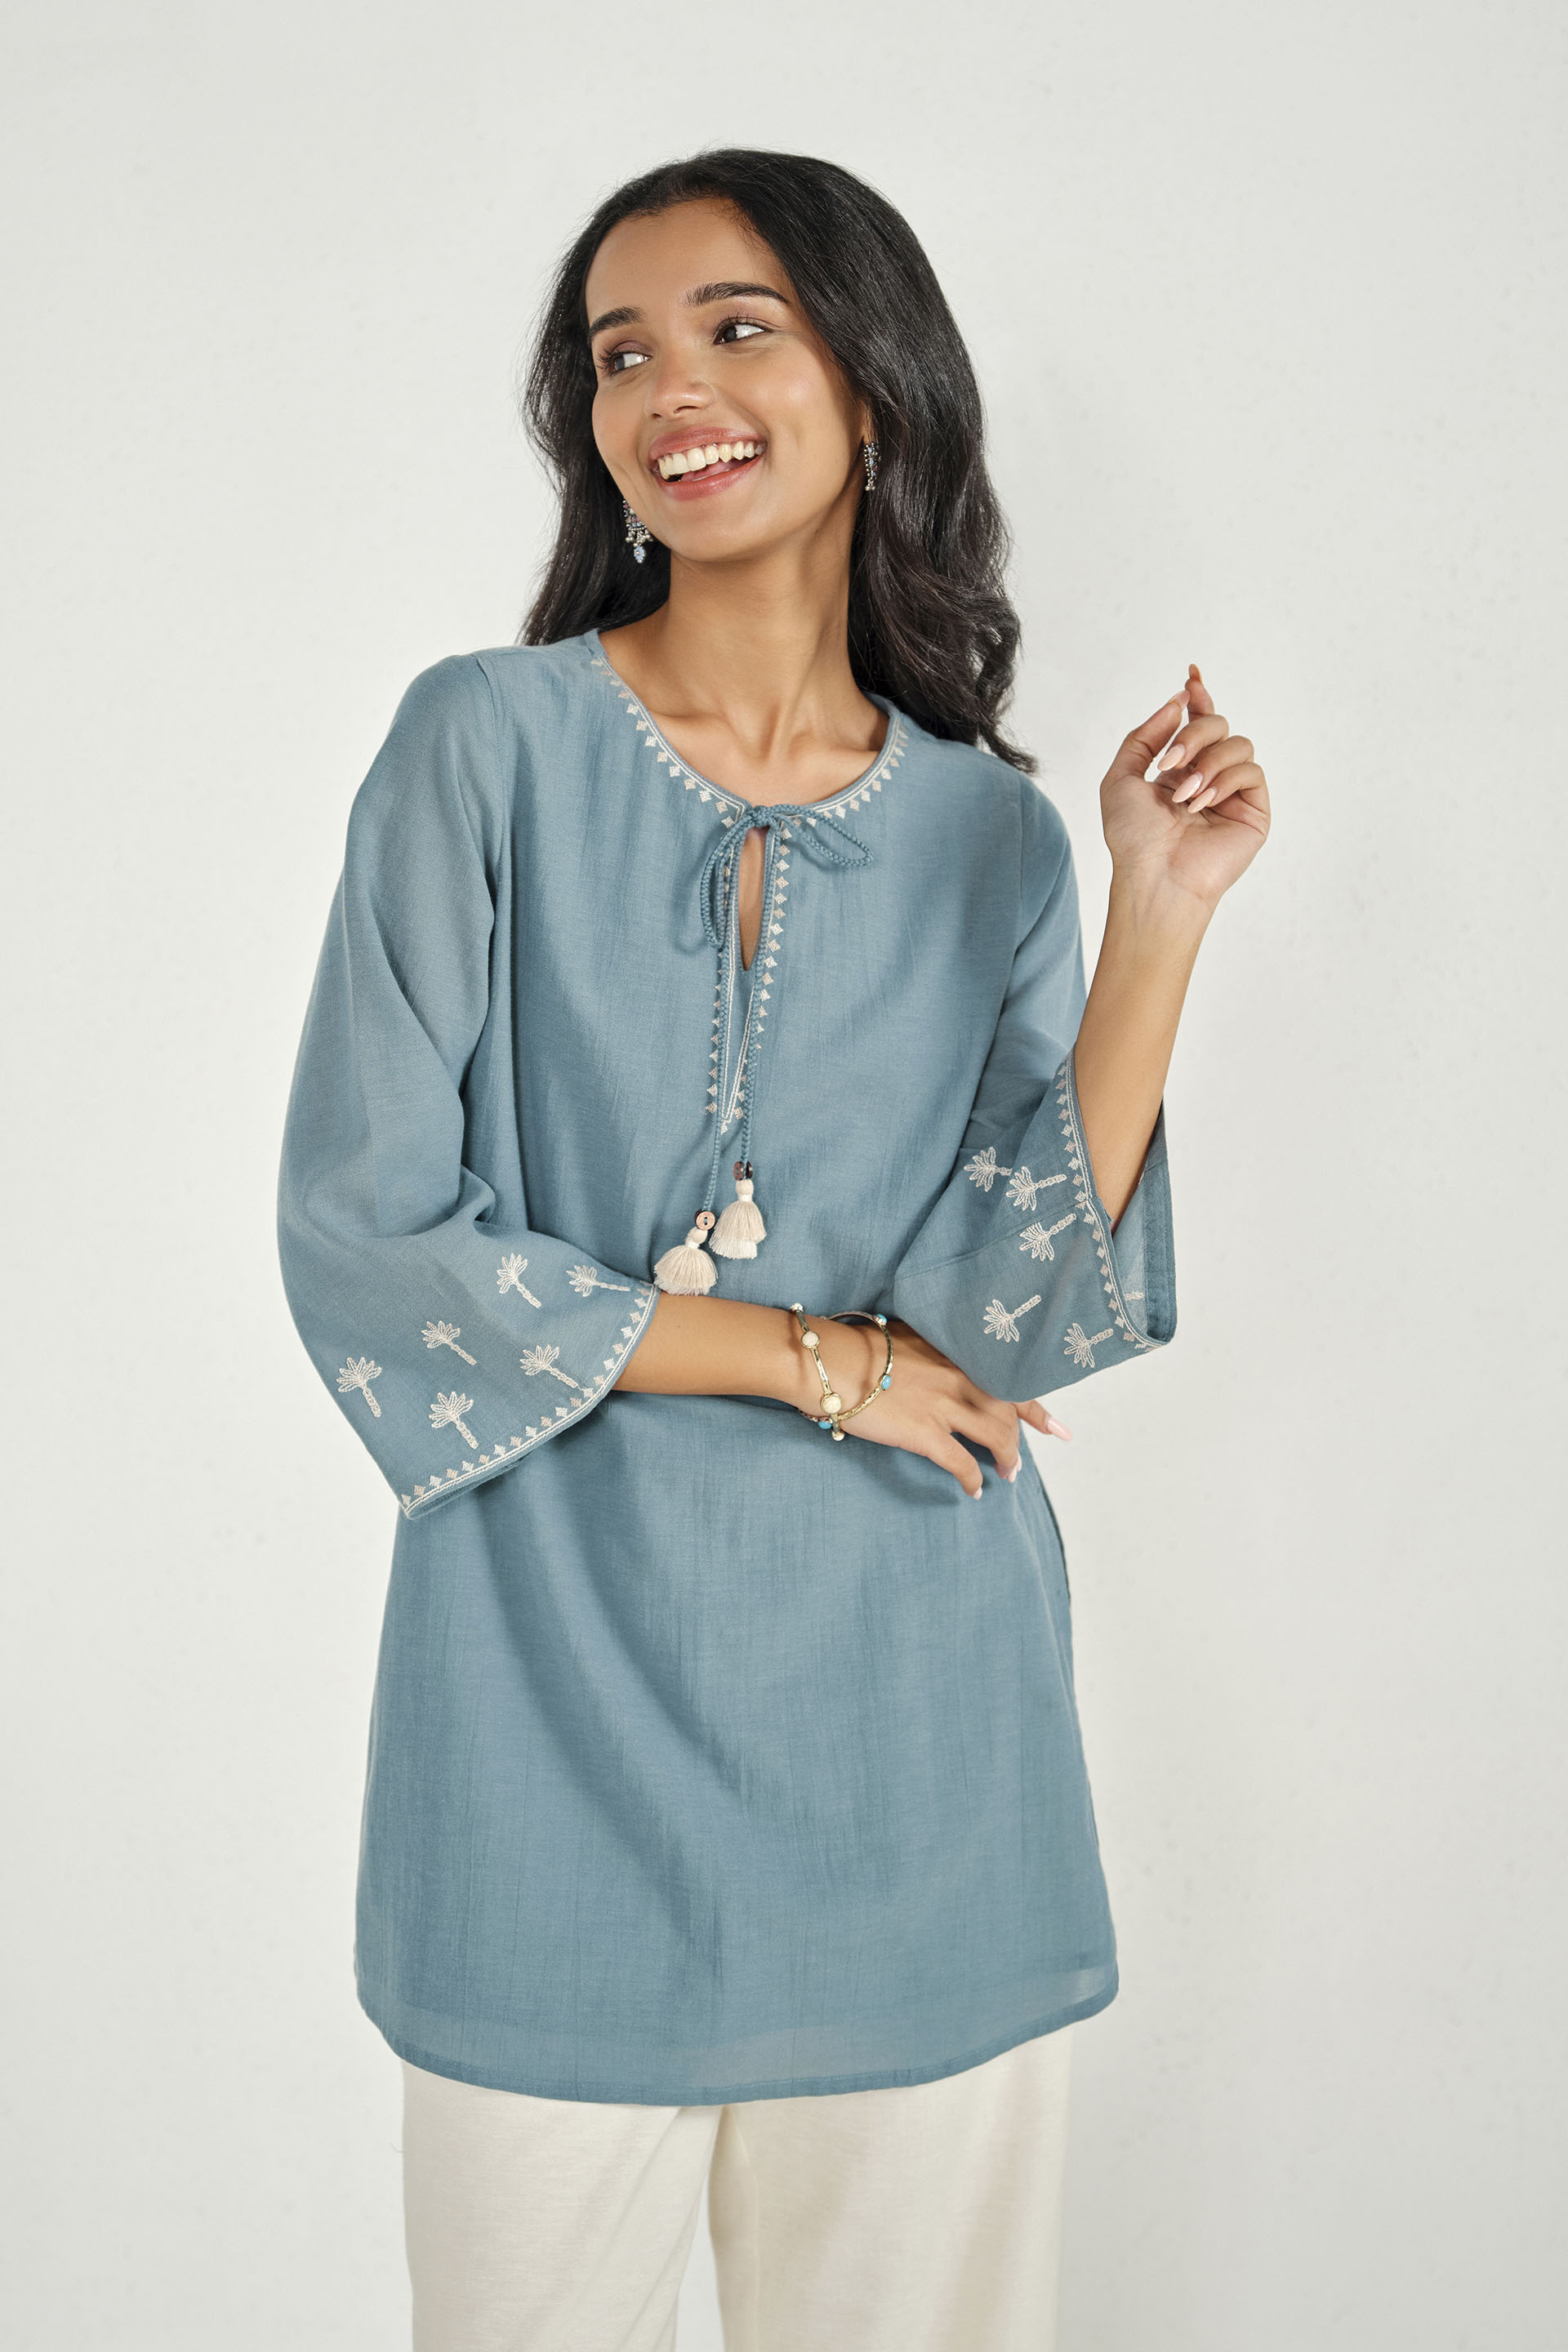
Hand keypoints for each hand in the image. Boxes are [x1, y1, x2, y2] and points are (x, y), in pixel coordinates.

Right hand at [805, 1317, 1069, 1501]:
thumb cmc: (859, 1345)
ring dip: (1006, 1459)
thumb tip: (940, 1359)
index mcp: (958, 1352)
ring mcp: (946, 1405)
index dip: (1036, 1406)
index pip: (1010, 1377)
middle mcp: (961, 1376)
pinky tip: (974, 1490)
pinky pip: (962, 1463)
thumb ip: (934, 1348)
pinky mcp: (927, 1433)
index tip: (1057, 1426)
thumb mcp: (907, 1334)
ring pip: (996, 1437)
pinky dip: (974, 1479)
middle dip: (1025, 1437)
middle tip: (1028, 1457)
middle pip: (1010, 1410)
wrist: (831, 1361)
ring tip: (1006, 1475)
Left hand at [1099, 664, 1270, 916]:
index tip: (1191, 676)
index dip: (1198, 696)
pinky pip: (1252, 771)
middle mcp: (1208, 777)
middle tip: (1171, 762)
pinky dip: (1224, 781)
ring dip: (1207, 763)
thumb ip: (1144, 736)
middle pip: (1218, 724)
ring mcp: (1233, 794)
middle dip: (1193, 734)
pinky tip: (1202, 804)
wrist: (1154, 877)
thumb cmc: (1133, 838)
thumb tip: (1178, 701)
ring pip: (1238, 744)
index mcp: (1179, 770)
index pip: (1197, 722)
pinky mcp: (1254, 811)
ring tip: (1184, 797)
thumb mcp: (1121, 778)